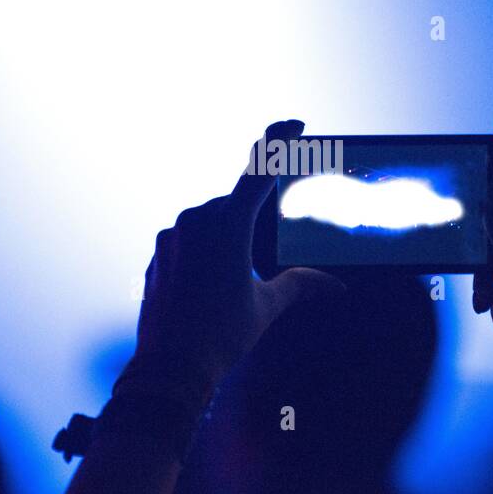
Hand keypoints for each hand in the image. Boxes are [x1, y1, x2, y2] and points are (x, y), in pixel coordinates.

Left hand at [118, 120, 343, 410]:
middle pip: (234, 204)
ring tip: (231, 285)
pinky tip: (208, 290)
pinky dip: (203, 255)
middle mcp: (196, 221)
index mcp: (228, 224)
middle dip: (251, 224)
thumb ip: (301, 284)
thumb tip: (335, 285)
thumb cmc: (221, 336)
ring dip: (226, 241)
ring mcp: (172, 236)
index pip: (259, 169)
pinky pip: (187, 242)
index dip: (279, 140)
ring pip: (209, 223)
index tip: (294, 125)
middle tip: (257, 261)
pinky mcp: (157, 254)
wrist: (169, 368)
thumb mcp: (268, 306)